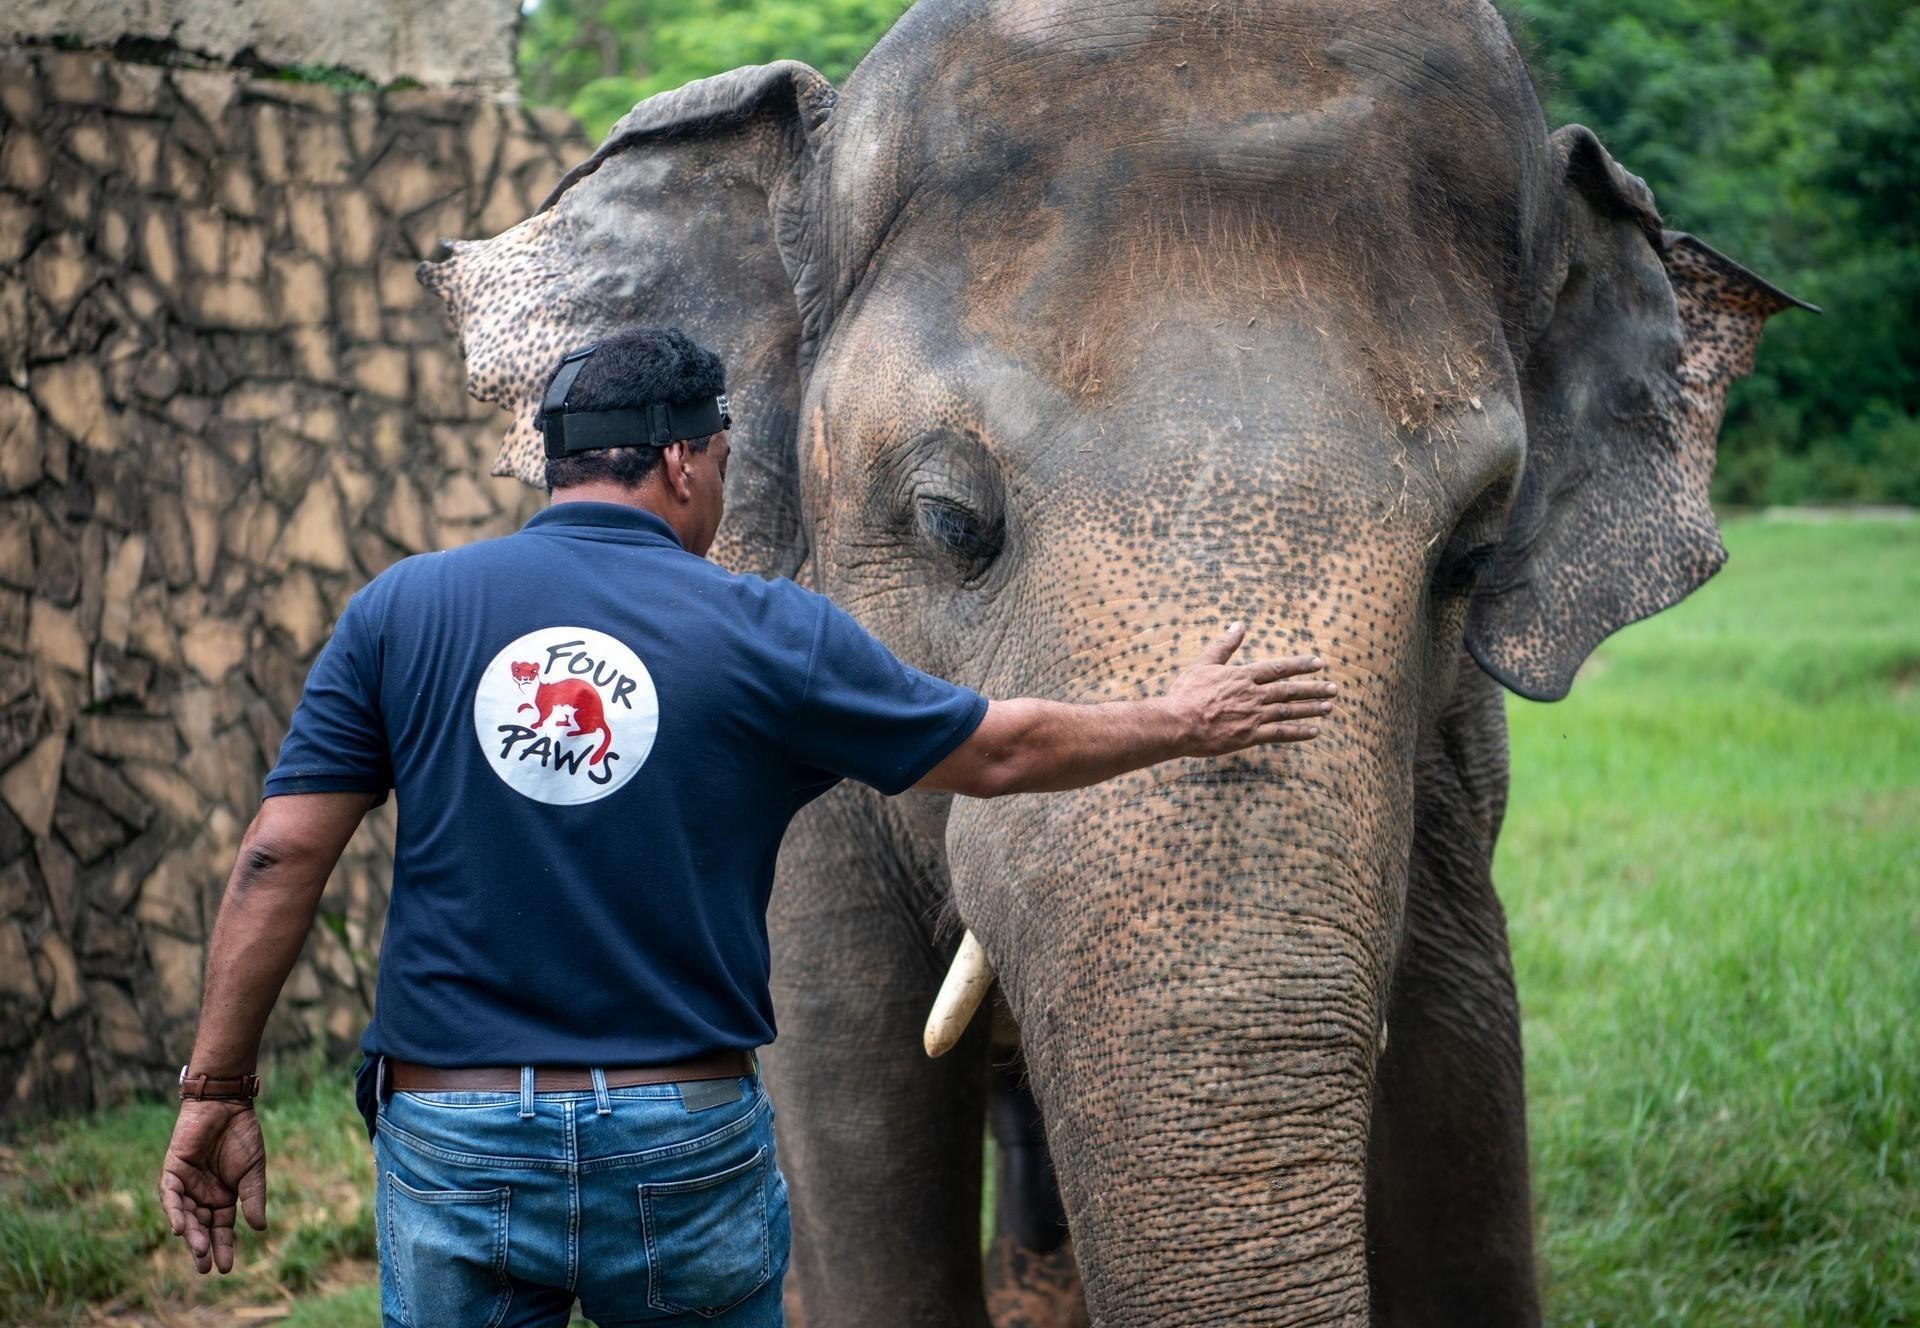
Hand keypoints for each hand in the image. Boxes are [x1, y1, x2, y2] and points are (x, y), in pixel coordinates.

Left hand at [159, 1099, 267, 1273]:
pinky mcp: (173, 1171)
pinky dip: (174, 1212)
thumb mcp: (253, 1172)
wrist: (227, 1105)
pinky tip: (179, 1228)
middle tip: (206, 1267)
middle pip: (201, 1227)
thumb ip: (253, 1198)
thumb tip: (259, 1229)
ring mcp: (186, 1184)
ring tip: (199, 1251)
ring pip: (185, 1216)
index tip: (225, 1268)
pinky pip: (170, 1196)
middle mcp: (202, 1195)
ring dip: (191, 1234)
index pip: (221, 1228)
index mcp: (223, 1197)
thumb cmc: (243, 1136)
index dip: (223, 1247)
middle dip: (203, 1247)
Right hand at [1166, 622, 1334, 756]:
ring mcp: (1253, 716)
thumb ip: (1224, 645)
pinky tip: (1313, 731)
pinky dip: (1298, 732)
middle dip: (1313, 689)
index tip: (1319, 663)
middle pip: (1289, 690)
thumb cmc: (1186, 693)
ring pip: (1289, 711)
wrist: (1177, 723)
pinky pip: (1280, 734)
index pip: (1278, 668)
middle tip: (1333, 688)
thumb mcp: (1204, 664)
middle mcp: (1253, 694)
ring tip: (1329, 707)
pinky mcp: (1249, 736)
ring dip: (1311, 708)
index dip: (1300, 665)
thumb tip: (1239, 625)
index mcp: (1243, 676)